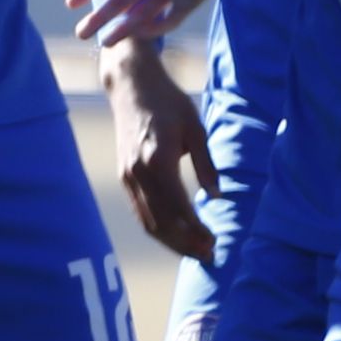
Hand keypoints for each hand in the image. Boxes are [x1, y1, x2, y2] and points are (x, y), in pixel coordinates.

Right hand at [69, 0, 231, 46]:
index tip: (70, 3)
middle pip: (121, 0)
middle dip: (101, 16)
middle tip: (81, 32)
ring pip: (141, 14)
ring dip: (123, 28)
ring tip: (104, 42)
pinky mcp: (188, 2)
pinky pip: (168, 21)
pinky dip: (153, 28)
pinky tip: (135, 35)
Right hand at [106, 38, 220, 261]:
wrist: (130, 84)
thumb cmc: (168, 102)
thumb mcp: (195, 128)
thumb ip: (206, 164)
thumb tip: (217, 196)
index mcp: (158, 159)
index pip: (178, 207)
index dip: (195, 229)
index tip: (213, 241)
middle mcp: (138, 173)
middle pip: (161, 222)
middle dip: (184, 244)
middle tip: (208, 255)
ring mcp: (127, 177)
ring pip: (148, 221)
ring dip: (171, 242)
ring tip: (195, 252)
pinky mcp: (124, 176)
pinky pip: (140, 211)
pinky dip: (157, 228)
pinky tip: (175, 236)